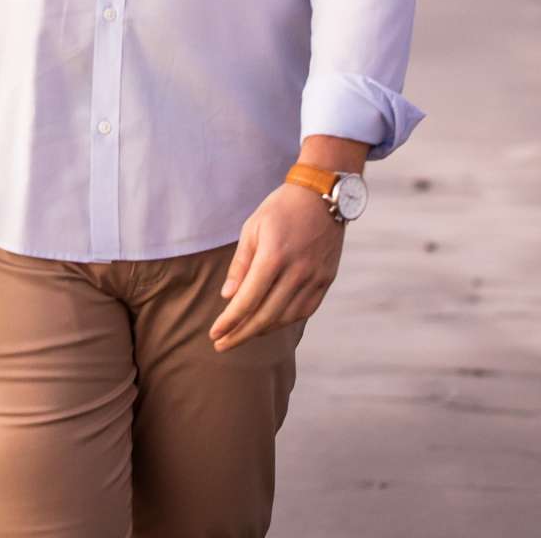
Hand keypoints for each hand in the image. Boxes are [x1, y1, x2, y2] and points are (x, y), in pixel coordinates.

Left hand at [208, 182, 343, 350]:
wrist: (322, 195)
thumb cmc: (281, 208)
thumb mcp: (253, 228)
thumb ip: (241, 264)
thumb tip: (228, 298)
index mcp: (274, 256)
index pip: (247, 301)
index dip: (229, 322)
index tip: (214, 334)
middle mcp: (297, 271)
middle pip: (266, 316)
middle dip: (241, 335)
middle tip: (222, 345)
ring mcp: (315, 278)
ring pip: (286, 318)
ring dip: (262, 330)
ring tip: (242, 334)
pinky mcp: (326, 280)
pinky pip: (305, 311)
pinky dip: (285, 321)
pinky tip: (270, 323)